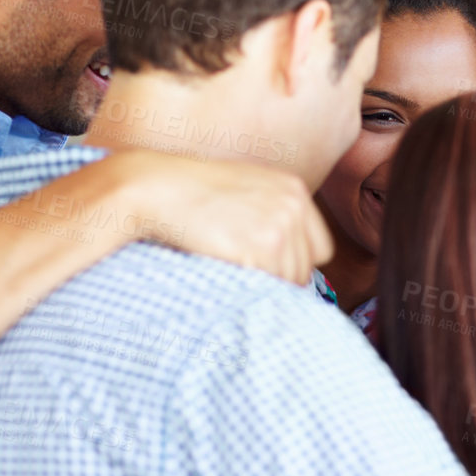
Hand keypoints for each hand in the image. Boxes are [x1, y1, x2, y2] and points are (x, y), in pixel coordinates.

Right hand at [118, 151, 332, 285]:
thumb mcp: (245, 192)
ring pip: (289, 283)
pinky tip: (223, 267)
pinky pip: (268, 286)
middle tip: (239, 268)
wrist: (154, 188)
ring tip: (228, 264)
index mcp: (294, 190)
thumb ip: (274, 217)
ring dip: (261, 285)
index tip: (264, 266)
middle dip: (277, 278)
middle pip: (305, 269)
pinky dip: (248, 287)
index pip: (320, 249)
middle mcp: (295, 205)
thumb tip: (295, 267)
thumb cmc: (191, 194)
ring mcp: (281, 225)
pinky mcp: (263, 246)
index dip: (293, 263)